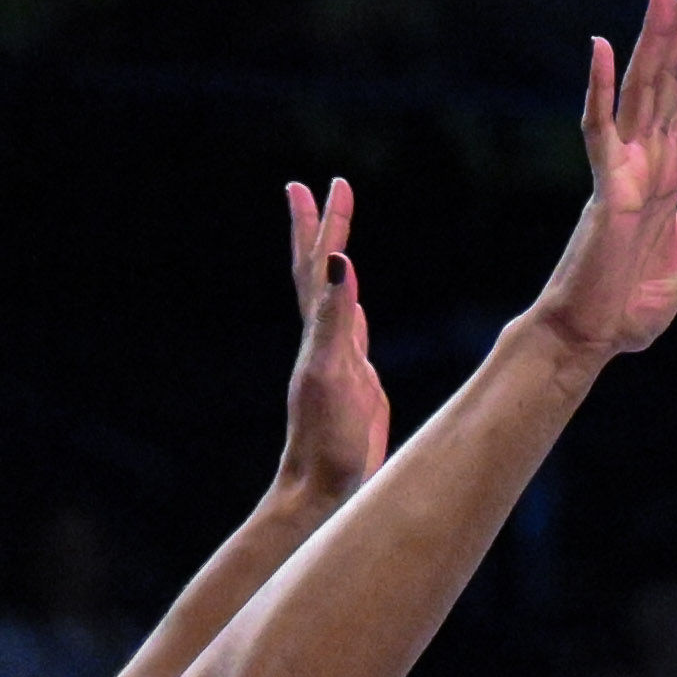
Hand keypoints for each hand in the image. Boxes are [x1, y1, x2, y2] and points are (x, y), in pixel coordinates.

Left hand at [268, 175, 387, 503]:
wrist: (325, 493)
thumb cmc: (328, 442)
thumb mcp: (332, 374)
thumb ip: (334, 318)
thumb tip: (338, 262)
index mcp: (319, 334)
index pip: (317, 267)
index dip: (320, 225)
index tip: (317, 183)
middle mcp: (325, 341)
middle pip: (320, 273)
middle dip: (322, 228)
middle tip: (324, 187)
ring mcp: (341, 363)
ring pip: (335, 299)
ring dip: (336, 263)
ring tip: (339, 234)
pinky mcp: (357, 386)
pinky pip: (355, 333)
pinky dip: (356, 309)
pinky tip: (359, 306)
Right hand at [522, 0, 676, 364]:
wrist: (591, 340)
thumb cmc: (627, 308)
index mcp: (663, 176)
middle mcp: (642, 162)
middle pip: (664, 81)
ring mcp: (621, 170)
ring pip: (637, 90)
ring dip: (651, 38)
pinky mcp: (606, 190)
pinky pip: (599, 130)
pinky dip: (598, 89)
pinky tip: (600, 47)